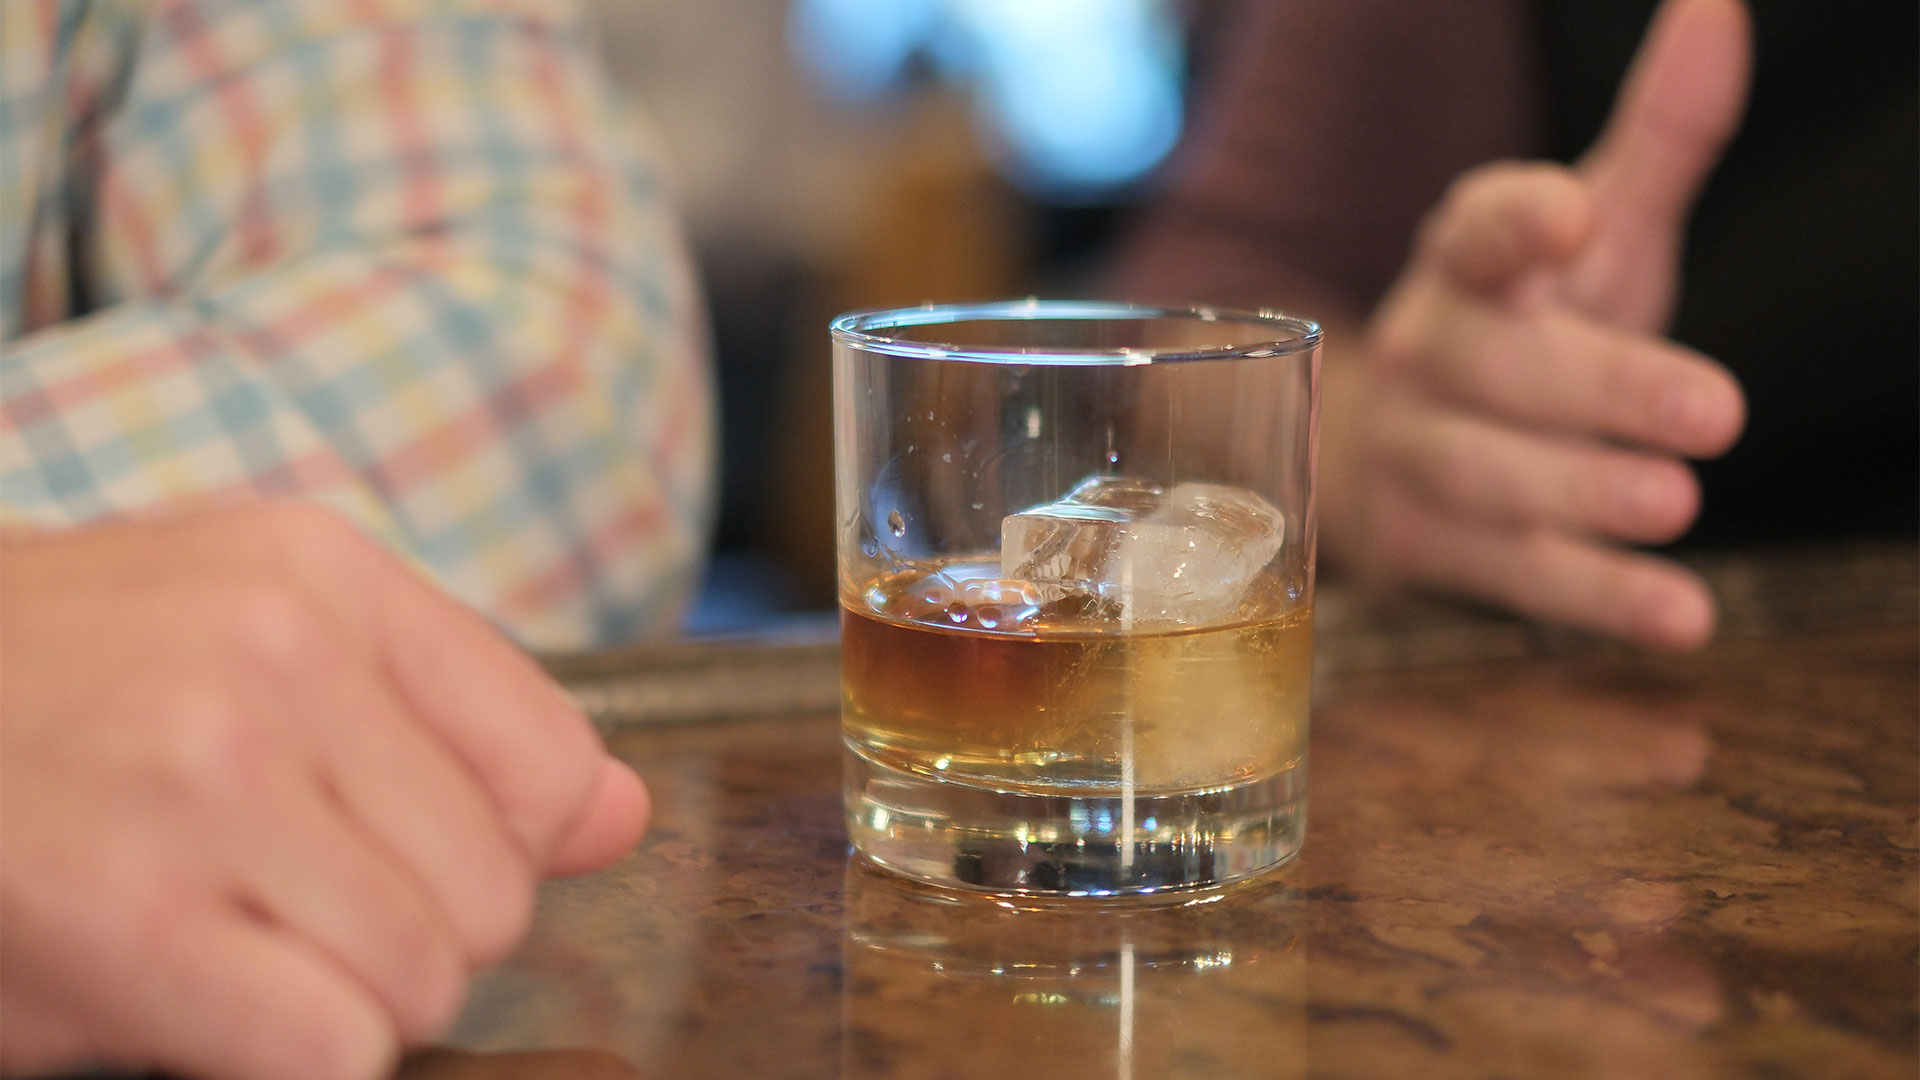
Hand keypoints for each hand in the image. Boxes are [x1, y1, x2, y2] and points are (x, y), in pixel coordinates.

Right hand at [0, 504, 649, 1079]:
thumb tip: (621, 815)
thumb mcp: (246, 640)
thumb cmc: (41, 690)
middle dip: (408, 940)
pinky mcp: (123, 916)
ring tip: (225, 950)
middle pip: (493, 892)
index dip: (496, 848)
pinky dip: (286, 1061)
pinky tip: (197, 1008)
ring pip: (423, 980)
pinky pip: (331, 1052)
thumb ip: (450, 719)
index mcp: (320, 577)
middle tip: (278, 913)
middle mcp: (275, 657)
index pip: (549, 762)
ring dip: (339, 1006)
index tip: (395, 856)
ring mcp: (201, 781)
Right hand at [1320, 0, 1751, 648]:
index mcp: (1469, 266)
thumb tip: (1720, 8)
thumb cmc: (1523, 326)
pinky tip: (1677, 615)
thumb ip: (1660, 141)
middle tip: (1712, 413)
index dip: (1516, 224)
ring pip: (1493, 482)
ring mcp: (1418, 456)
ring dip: (1584, 499)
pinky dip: (1592, 599)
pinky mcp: (1426, 548)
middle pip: (1498, 372)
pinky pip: (1509, 577)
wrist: (1391, 447)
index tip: (1573, 215)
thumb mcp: (1596, 238)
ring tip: (1675, 506)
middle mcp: (1430, 355)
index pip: (1476, 234)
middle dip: (1602, 393)